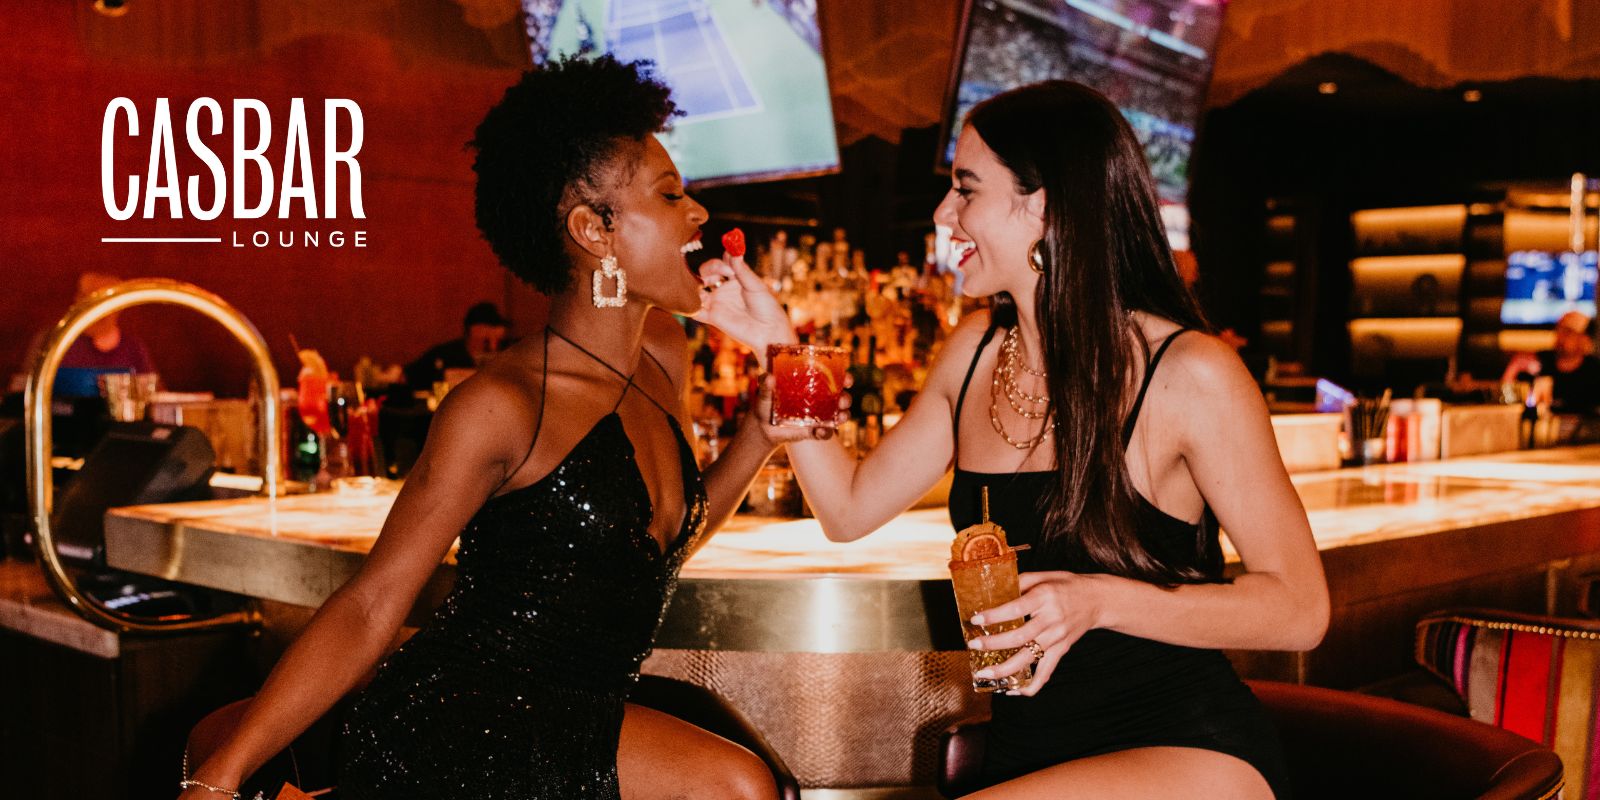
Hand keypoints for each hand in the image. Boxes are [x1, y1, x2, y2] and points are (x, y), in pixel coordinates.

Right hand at [692, 255, 794, 367]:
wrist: (768, 331)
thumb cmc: (766, 307)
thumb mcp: (755, 285)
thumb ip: (742, 270)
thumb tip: (733, 250)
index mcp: (735, 280)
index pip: (720, 264)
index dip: (721, 262)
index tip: (729, 264)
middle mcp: (723, 290)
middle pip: (704, 275)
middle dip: (707, 270)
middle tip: (719, 274)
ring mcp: (717, 303)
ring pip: (696, 291)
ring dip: (694, 286)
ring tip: (702, 284)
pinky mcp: (713, 317)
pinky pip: (696, 311)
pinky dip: (690, 306)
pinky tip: (695, 301)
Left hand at [749, 372, 850, 446]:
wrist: (763, 427)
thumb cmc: (767, 403)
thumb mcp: (765, 391)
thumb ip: (765, 384)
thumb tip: (769, 378)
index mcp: (812, 384)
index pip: (833, 377)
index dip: (844, 377)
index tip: (847, 379)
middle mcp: (820, 399)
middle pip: (841, 396)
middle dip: (846, 398)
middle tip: (843, 400)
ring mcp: (819, 416)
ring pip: (839, 415)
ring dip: (844, 415)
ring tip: (840, 417)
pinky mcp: (814, 430)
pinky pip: (825, 433)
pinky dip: (825, 433)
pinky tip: (819, 432)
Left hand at [965, 571, 1105, 695]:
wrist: (1097, 599)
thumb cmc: (1066, 585)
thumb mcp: (1044, 576)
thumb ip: (1020, 582)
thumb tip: (992, 590)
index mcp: (1044, 597)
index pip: (1015, 609)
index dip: (994, 616)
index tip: (975, 619)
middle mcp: (1051, 620)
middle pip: (1019, 637)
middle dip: (992, 644)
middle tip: (973, 646)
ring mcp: (1057, 638)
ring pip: (1029, 659)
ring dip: (1004, 670)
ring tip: (984, 674)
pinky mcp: (1062, 650)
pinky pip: (1046, 672)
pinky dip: (1030, 686)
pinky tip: (1013, 690)